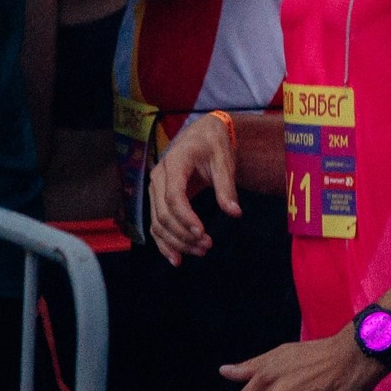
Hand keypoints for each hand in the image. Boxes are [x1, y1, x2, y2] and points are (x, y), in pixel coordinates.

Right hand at [147, 115, 237, 263]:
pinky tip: (177, 257)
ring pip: (158, 222)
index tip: (201, 233)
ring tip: (200, 251)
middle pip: (164, 213)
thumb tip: (235, 213)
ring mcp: (155, 188)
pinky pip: (156, 223)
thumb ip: (226, 187)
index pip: (173, 196)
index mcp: (175, 163)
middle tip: (207, 246)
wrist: (202, 133)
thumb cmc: (213, 144)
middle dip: (184, 234)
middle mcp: (158, 176)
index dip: (185, 217)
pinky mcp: (157, 199)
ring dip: (176, 242)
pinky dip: (164, 242)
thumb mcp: (224, 160)